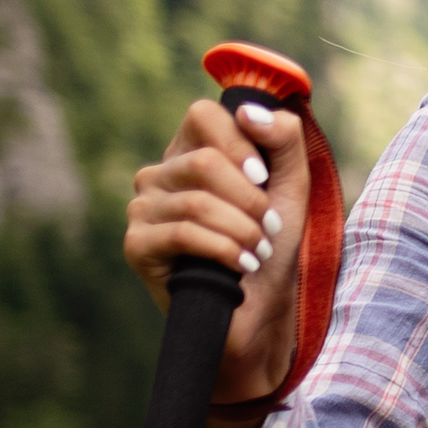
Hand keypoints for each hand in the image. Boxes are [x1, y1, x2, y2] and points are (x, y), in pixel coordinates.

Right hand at [125, 99, 310, 405]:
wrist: (258, 316)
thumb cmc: (271, 249)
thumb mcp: (290, 187)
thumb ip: (284, 139)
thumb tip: (249, 111)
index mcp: (191, 152)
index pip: (204, 114)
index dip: (241, 143)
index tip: (265, 179)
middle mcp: (159, 174)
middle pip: (205, 160)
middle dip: (249, 198)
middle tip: (267, 228)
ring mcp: (143, 209)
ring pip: (198, 200)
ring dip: (242, 229)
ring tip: (258, 252)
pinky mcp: (137, 246)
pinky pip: (184, 232)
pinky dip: (224, 249)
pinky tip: (241, 266)